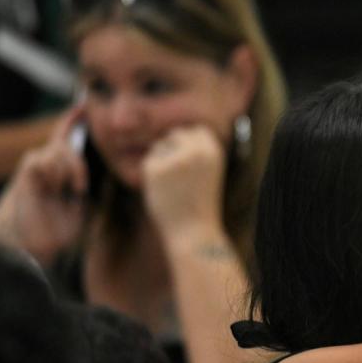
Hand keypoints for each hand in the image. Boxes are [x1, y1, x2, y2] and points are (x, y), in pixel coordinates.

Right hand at [0, 107, 87, 264]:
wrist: (41, 244)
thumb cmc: (60, 229)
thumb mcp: (82, 205)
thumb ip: (87, 185)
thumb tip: (93, 172)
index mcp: (60, 171)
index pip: (63, 138)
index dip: (71, 120)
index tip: (82, 105)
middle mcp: (45, 165)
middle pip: (64, 143)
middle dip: (76, 164)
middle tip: (79, 187)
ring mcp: (35, 166)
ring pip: (58, 152)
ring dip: (67, 172)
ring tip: (62, 192)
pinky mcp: (27, 170)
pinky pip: (44, 159)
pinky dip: (54, 173)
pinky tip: (51, 188)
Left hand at [141, 126, 225, 241]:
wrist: (193, 232)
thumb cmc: (200, 205)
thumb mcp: (206, 173)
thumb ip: (195, 153)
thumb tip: (173, 134)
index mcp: (213, 151)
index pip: (196, 130)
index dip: (189, 142)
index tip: (186, 159)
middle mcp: (195, 151)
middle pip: (176, 134)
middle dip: (172, 150)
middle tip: (175, 174)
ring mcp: (174, 159)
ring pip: (159, 146)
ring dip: (161, 161)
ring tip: (172, 185)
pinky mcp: (154, 168)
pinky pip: (148, 161)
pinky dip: (152, 175)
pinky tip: (163, 191)